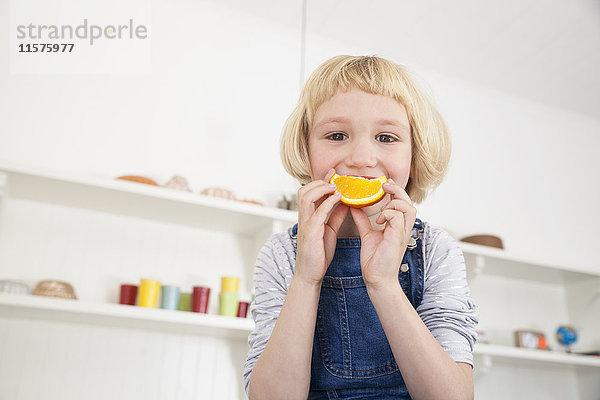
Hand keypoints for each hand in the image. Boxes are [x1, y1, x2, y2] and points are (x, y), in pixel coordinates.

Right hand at [295, 168, 348, 285]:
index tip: (333, 173)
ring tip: (336, 186)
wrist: (310, 274)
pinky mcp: (310, 232)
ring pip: (306, 196)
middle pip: (304, 190)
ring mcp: (305, 224)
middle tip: (334, 178)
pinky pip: (318, 211)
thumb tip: (345, 204)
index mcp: (308, 217)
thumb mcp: (330, 231)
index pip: (310, 193)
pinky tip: (339, 198)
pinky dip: (329, 202)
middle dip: (319, 182)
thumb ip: (335, 217)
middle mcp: (304, 218)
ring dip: (322, 188)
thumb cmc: (318, 255)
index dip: (321, 181)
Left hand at [350, 178, 415, 289]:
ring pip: (408, 206)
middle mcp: (403, 228)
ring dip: (394, 202)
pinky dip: (387, 214)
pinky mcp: (397, 238)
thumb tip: (354, 208)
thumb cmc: (375, 260)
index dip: (395, 191)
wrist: (376, 279)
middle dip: (397, 190)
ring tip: (382, 207)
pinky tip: (378, 221)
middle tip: (383, 186)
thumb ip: (363, 221)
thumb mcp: (367, 235)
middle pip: (409, 201)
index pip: (403, 203)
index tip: (382, 185)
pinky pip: (397, 216)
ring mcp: (402, 233)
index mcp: (398, 226)